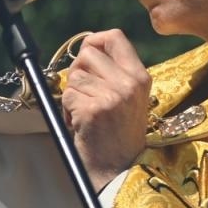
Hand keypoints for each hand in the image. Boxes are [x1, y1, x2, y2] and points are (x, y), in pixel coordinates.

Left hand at [60, 30, 151, 189]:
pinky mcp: (93, 111)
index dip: (94, 41)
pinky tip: (81, 125)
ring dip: (73, 96)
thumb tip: (87, 48)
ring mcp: (111, 97)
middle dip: (77, 72)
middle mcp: (128, 84)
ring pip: (74, 77)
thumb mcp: (130, 98)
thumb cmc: (119, 136)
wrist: (119, 170)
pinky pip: (67, 96)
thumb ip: (115, 73)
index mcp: (140, 77)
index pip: (114, 37)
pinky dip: (67, 111)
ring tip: (86, 114)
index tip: (87, 56)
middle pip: (87, 54)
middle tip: (84, 94)